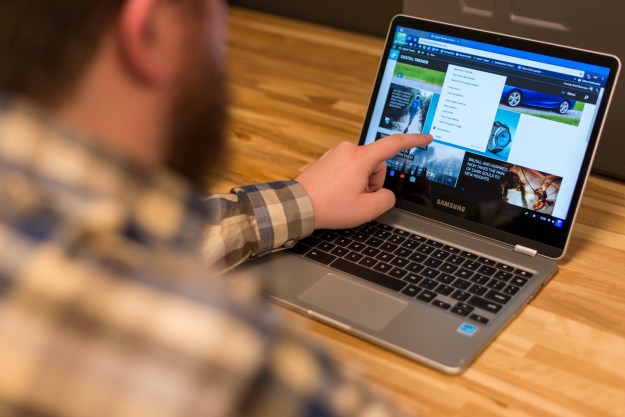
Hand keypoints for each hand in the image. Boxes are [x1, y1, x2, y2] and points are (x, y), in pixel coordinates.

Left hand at [296, 134, 432, 229]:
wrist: (297, 205)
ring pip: (362, 168)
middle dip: (373, 183)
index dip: (414, 141)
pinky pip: (349, 169)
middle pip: (376, 165)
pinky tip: (337, 194)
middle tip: (357, 198)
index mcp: (360, 157)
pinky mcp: (328, 159)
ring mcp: (336, 153)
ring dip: (360, 184)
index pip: (394, 144)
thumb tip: (385, 194)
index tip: (426, 138)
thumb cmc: (329, 206)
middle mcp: (348, 149)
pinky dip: (349, 182)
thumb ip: (387, 200)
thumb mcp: (367, 210)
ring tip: (344, 197)